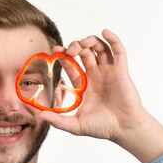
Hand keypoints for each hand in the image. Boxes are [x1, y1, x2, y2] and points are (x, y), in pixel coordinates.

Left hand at [39, 30, 162, 162]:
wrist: (123, 129)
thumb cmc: (102, 127)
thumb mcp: (75, 125)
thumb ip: (57, 120)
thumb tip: (38, 116)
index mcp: (84, 85)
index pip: (71, 65)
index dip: (63, 56)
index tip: (55, 50)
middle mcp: (96, 76)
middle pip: (84, 53)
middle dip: (75, 47)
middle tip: (69, 50)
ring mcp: (109, 72)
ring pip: (99, 48)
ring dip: (91, 41)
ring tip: (83, 43)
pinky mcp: (121, 70)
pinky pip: (118, 50)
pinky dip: (113, 39)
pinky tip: (105, 32)